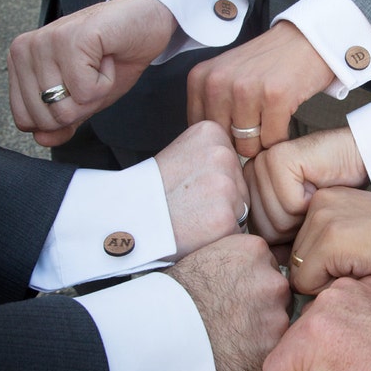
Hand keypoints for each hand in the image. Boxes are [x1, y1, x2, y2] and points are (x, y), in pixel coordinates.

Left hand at [8, 0, 176, 146]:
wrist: (141, 27)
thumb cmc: (112, 58)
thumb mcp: (84, 100)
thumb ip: (61, 122)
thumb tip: (42, 139)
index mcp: (20, 64)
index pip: (27, 121)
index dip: (63, 118)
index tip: (79, 91)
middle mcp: (25, 50)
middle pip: (50, 118)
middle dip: (82, 108)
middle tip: (91, 78)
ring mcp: (45, 42)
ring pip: (68, 108)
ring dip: (96, 94)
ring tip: (99, 67)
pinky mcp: (70, 40)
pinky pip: (87, 91)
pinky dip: (107, 82)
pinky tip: (107, 60)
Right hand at [155, 121, 249, 259]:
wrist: (127, 220)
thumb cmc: (153, 192)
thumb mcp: (182, 154)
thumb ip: (212, 156)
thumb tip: (240, 169)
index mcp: (212, 133)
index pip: (234, 165)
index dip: (213, 182)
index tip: (188, 184)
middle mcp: (223, 154)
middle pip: (242, 187)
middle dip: (223, 201)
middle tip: (189, 204)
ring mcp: (226, 186)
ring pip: (242, 211)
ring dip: (223, 219)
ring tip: (191, 217)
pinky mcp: (226, 217)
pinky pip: (237, 232)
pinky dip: (221, 238)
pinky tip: (196, 232)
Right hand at [166, 234, 290, 370]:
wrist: (156, 338)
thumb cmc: (168, 299)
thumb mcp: (199, 258)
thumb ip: (231, 260)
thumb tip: (238, 270)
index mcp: (254, 252)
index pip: (266, 265)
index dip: (250, 282)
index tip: (234, 294)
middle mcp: (272, 282)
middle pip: (276, 294)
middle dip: (260, 306)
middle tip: (230, 319)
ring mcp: (276, 319)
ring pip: (276, 326)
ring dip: (259, 333)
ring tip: (226, 340)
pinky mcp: (271, 353)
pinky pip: (267, 355)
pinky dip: (252, 359)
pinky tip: (228, 358)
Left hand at [187, 21, 334, 156]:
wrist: (303, 41)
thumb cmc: (264, 65)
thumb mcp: (223, 77)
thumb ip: (209, 107)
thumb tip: (207, 149)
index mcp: (201, 79)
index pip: (203, 133)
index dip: (223, 138)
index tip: (237, 126)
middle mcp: (218, 83)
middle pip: (225, 143)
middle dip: (242, 142)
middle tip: (257, 124)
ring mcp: (246, 90)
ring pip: (248, 146)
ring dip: (262, 143)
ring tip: (269, 121)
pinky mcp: (275, 97)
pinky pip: (271, 141)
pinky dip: (280, 138)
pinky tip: (282, 119)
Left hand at [244, 127, 367, 243]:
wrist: (358, 159)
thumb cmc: (333, 190)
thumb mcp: (298, 221)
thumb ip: (280, 238)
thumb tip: (271, 259)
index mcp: (251, 186)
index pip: (259, 233)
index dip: (288, 235)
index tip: (304, 214)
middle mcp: (252, 171)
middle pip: (265, 229)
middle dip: (296, 228)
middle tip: (312, 205)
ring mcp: (263, 162)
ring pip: (277, 220)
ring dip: (305, 217)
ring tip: (315, 196)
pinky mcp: (279, 158)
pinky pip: (291, 204)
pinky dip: (310, 204)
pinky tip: (317, 187)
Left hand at [289, 187, 370, 293]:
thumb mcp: (355, 235)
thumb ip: (323, 244)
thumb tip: (290, 272)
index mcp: (323, 199)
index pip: (298, 249)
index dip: (324, 268)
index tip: (358, 257)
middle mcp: (318, 204)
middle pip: (295, 262)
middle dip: (323, 275)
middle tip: (363, 263)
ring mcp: (324, 220)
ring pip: (298, 274)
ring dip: (328, 283)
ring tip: (363, 266)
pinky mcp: (331, 241)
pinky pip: (307, 284)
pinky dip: (332, 291)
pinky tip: (362, 272)